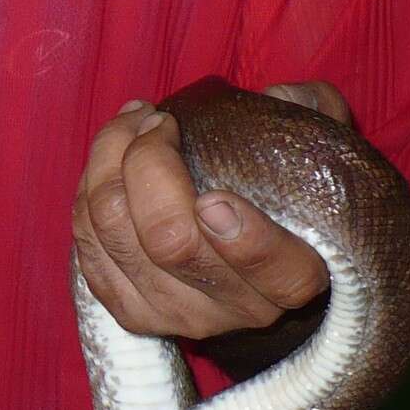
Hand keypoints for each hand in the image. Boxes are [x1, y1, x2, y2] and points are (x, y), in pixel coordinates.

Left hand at [72, 82, 353, 340]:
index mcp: (295, 277)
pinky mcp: (129, 309)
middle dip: (150, 164)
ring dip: (109, 161)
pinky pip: (88, 242)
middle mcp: (235, 310)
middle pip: (170, 242)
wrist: (249, 259)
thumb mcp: (321, 150)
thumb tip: (280, 95)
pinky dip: (90, 188)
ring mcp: (175, 313)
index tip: (217, 194)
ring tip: (133, 120)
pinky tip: (111, 154)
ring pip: (115, 234)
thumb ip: (316, 115)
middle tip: (159, 120)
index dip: (245, 238)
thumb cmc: (288, 190)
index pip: (274, 272)